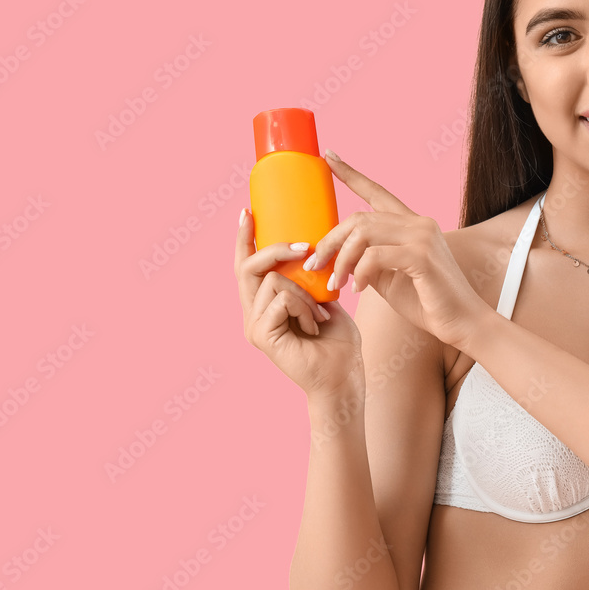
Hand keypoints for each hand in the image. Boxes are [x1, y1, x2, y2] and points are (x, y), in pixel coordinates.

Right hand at [235, 208, 363, 399]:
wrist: (343, 378)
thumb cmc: (338, 342)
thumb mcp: (324, 299)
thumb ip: (310, 278)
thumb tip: (309, 247)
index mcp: (264, 304)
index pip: (247, 265)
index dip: (244, 238)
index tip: (248, 211)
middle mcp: (253, 313)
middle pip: (248, 266)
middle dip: (276, 249)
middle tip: (306, 247)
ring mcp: (254, 325)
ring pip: (272, 280)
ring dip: (304, 292)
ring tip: (319, 315)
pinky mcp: (261, 335)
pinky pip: (280, 299)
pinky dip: (303, 306)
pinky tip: (314, 325)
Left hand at [304, 150, 485, 350]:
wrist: (463, 323)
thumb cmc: (428, 303)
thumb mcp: (390, 278)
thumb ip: (369, 261)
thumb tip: (339, 256)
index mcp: (412, 224)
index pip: (377, 192)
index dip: (351, 174)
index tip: (329, 157)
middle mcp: (419, 223)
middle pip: (360, 217)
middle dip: (331, 241)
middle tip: (315, 264)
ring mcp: (422, 236)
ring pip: (364, 233)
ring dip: (342, 259)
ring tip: (336, 282)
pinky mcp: (422, 256)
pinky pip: (375, 256)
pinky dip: (360, 273)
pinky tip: (358, 288)